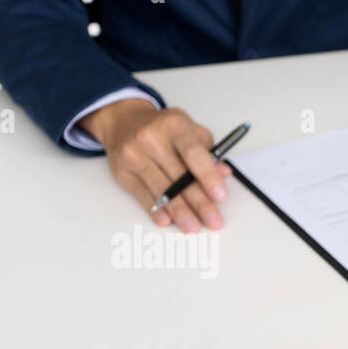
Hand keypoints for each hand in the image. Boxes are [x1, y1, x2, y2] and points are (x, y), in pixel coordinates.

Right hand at [80, 99, 230, 231]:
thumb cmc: (164, 129)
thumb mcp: (190, 130)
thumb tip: (224, 174)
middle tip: (213, 220)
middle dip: (199, 202)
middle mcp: (151, 138)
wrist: (123, 122)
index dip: (209, 176)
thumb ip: (209, 153)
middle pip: (179, 176)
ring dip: (180, 212)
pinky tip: (167, 220)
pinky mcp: (123, 172)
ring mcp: (134, 155)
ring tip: (193, 226)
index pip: (194, 153)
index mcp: (173, 124)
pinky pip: (142, 195)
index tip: (221, 196)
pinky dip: (156, 210)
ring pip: (161, 189)